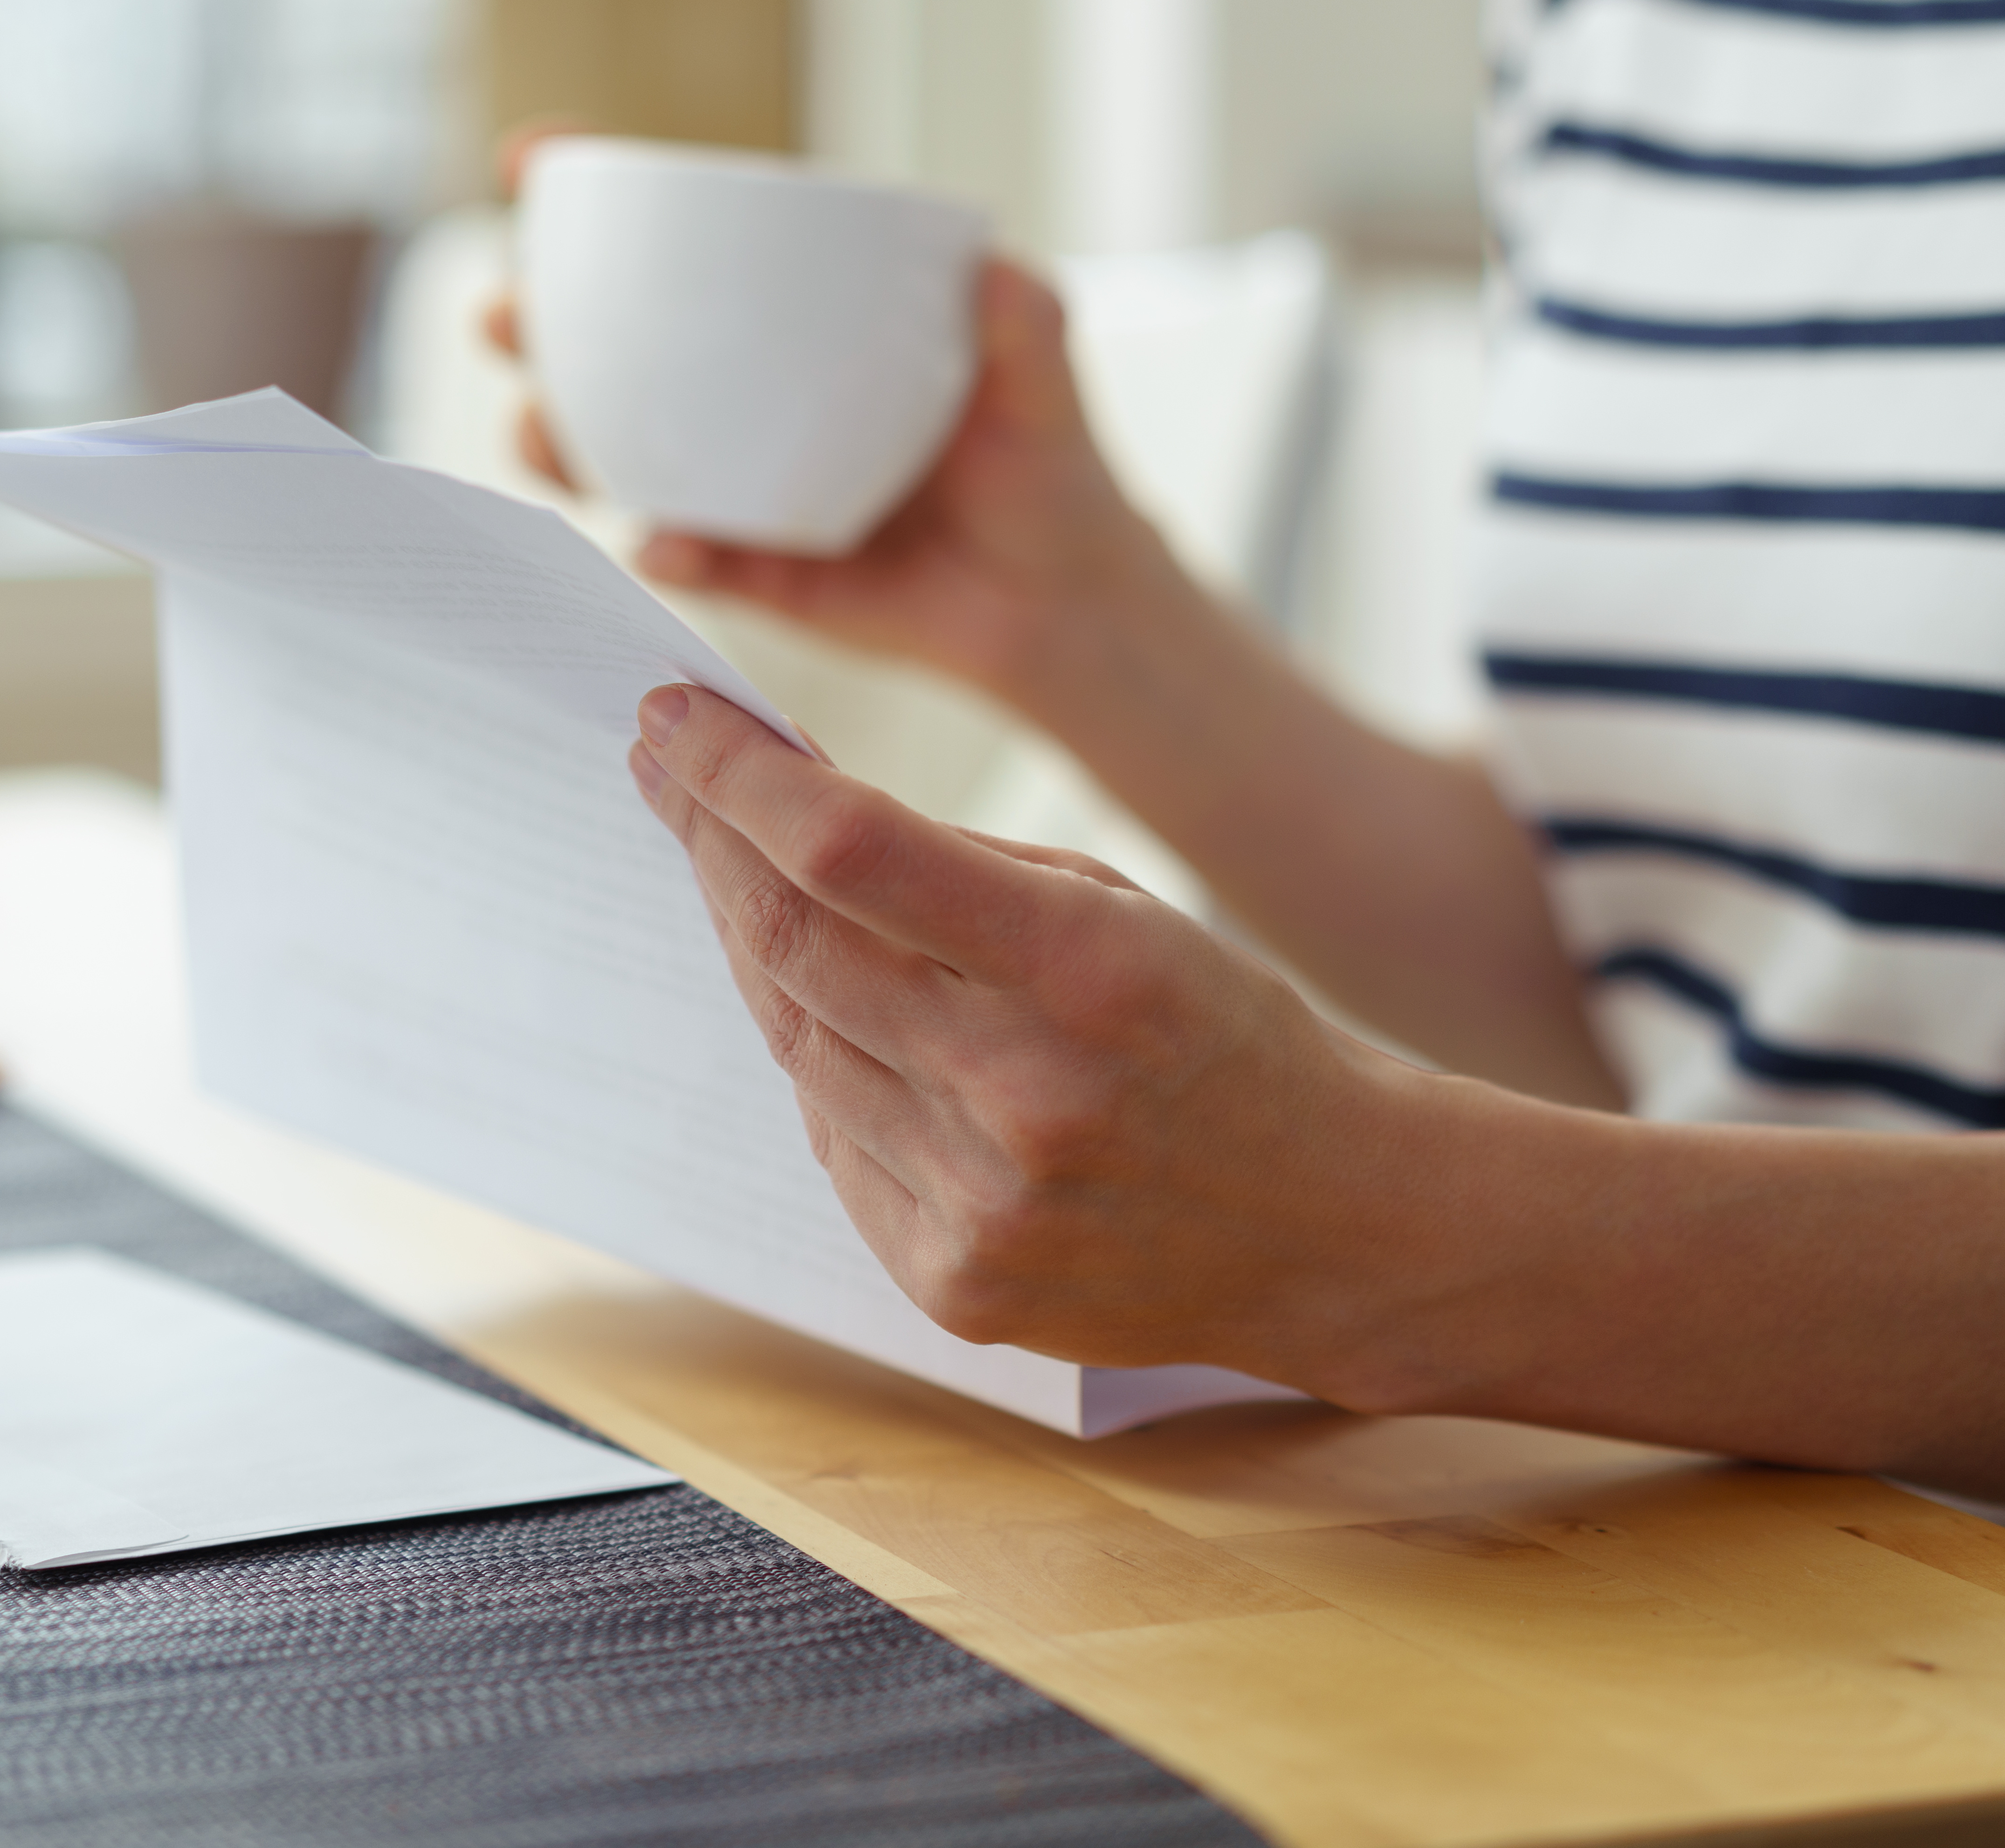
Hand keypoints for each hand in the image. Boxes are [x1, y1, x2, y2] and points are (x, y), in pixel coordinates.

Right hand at [485, 258, 1182, 711]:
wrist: (1062, 601)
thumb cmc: (1047, 464)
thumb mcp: (1044, 377)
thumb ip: (1026, 317)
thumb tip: (998, 266)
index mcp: (792, 321)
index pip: (681, 243)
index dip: (589, 197)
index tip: (528, 160)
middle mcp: (744, 395)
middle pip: (606, 345)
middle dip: (533, 321)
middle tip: (506, 315)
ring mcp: (736, 483)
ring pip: (612, 453)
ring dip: (559, 440)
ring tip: (547, 438)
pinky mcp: (753, 571)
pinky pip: (686, 555)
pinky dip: (668, 546)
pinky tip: (670, 543)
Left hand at [626, 677, 1477, 1390]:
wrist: (1337, 1225)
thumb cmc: (1222, 1036)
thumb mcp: (1120, 909)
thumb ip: (956, 865)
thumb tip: (784, 804)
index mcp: (1085, 970)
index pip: (847, 852)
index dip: (737, 778)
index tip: (672, 720)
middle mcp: (1025, 1096)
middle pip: (794, 946)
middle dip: (712, 844)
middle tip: (667, 774)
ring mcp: (984, 1206)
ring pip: (800, 1044)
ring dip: (753, 948)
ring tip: (738, 877)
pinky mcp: (956, 1283)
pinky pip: (837, 1146)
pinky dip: (824, 1070)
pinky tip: (836, 1020)